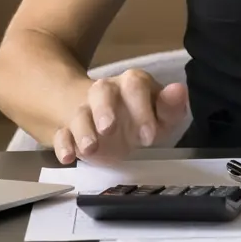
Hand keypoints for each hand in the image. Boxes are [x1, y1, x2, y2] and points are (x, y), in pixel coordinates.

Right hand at [52, 69, 189, 164]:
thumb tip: (179, 90)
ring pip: (80, 112)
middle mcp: (106, 92)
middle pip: (102, 91)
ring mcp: (85, 110)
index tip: (148, 136)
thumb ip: (170, 107)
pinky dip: (63, 145)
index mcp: (132, 84)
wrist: (104, 124)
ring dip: (84, 130)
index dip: (141, 107)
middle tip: (110, 129)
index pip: (135, 84)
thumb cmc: (137, 119)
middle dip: (105, 109)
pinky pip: (61, 134)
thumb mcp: (159, 116)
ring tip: (90, 148)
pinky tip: (68, 157)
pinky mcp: (68, 130)